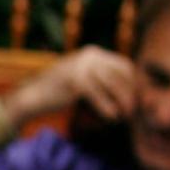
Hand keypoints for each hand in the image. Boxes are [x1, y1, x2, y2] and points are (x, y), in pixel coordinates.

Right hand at [6, 45, 137, 132]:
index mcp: (92, 52)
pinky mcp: (75, 81)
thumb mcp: (82, 76)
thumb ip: (101, 76)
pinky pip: (99, 96)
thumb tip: (130, 88)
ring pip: (112, 85)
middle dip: (130, 92)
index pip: (123, 64)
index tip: (137, 98)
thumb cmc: (59, 91)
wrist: (32, 96)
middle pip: (121, 73)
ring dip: (122, 101)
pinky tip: (112, 117)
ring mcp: (81, 66)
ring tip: (125, 115)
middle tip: (134, 109)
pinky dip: (107, 108)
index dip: (133, 82)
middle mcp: (89, 55)